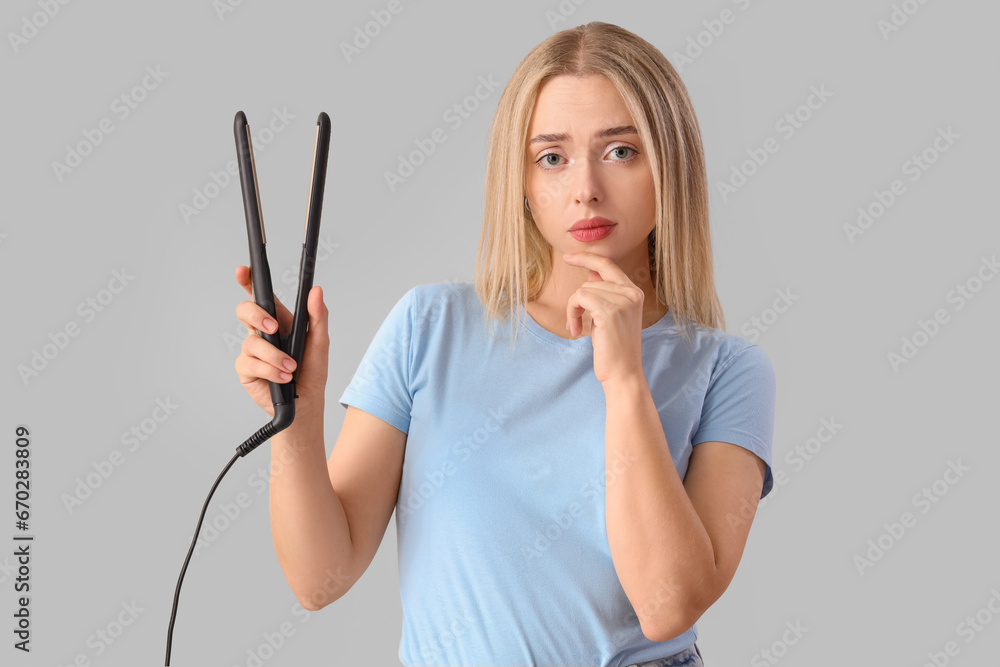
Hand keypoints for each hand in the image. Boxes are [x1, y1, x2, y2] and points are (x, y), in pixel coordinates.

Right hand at [233, 265, 329, 415]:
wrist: (306, 404)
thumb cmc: (312, 372)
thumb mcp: (320, 343)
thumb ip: (318, 316)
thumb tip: (317, 291)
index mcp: (280, 321)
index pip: (262, 297)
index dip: (248, 281)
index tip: (243, 270)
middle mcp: (262, 333)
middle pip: (245, 311)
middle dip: (256, 315)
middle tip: (274, 327)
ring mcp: (252, 351)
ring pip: (252, 342)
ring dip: (274, 356)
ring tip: (291, 368)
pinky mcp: (246, 369)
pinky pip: (250, 363)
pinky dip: (270, 370)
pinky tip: (282, 378)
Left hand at [562, 252, 644, 385]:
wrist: (623, 374)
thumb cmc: (615, 348)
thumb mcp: (611, 315)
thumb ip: (605, 293)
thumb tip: (592, 273)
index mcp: (634, 293)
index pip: (608, 265)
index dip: (587, 258)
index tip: (568, 257)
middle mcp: (631, 293)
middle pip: (590, 281)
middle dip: (577, 301)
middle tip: (574, 322)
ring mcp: (622, 301)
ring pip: (583, 290)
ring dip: (573, 310)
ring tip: (577, 328)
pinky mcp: (609, 311)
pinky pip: (579, 299)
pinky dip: (572, 313)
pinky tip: (575, 330)